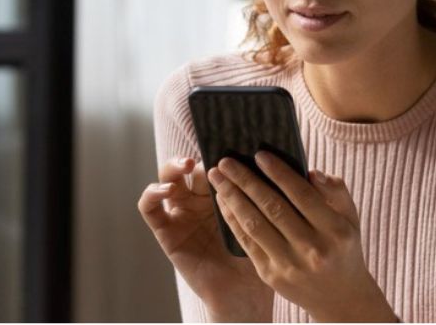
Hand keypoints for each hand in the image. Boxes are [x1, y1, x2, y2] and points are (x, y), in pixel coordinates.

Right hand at [139, 156, 273, 320]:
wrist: (245, 293)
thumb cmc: (261, 254)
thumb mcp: (265, 217)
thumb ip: (264, 191)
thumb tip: (287, 161)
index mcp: (223, 191)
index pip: (216, 161)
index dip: (220, 149)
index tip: (230, 141)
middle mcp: (200, 199)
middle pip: (190, 166)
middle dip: (198, 154)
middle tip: (210, 154)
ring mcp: (181, 214)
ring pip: (167, 179)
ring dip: (173, 167)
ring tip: (187, 166)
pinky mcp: (166, 231)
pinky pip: (149, 209)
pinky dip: (152, 194)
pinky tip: (165, 191)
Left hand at [207, 152, 398, 321]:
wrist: (339, 297)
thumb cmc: (343, 247)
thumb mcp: (350, 218)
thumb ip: (335, 191)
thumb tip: (310, 171)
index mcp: (335, 231)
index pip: (302, 195)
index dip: (279, 173)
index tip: (259, 155)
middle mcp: (312, 249)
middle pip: (273, 208)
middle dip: (246, 181)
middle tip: (226, 162)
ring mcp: (290, 265)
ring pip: (255, 224)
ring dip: (232, 198)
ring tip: (218, 178)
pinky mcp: (271, 276)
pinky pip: (247, 242)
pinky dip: (233, 220)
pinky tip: (223, 202)